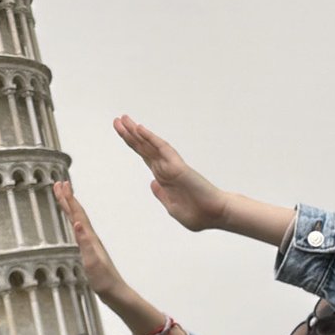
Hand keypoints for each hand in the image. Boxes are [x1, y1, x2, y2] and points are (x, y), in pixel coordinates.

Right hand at [52, 181, 126, 296]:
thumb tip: (77, 223)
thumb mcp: (92, 262)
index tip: (61, 184)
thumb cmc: (104, 279)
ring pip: (78, 219)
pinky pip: (78, 229)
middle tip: (59, 183)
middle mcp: (90, 237)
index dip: (69, 199)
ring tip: (63, 196)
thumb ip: (85, 242)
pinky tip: (72, 221)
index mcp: (90, 237)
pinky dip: (73, 220)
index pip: (77, 213)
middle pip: (77, 212)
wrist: (115, 292)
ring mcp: (90, 242)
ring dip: (70, 206)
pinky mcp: (89, 249)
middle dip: (68, 198)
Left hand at [113, 116, 227, 231]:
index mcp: (164, 178)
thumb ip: (161, 194)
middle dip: (130, 134)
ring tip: (124, 119)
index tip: (121, 132)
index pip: (145, 156)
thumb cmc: (199, 214)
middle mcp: (166, 169)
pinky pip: (163, 149)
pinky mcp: (178, 167)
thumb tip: (152, 182)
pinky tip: (140, 129)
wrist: (216, 216)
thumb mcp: (172, 207)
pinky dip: (151, 139)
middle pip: (144, 147)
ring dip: (137, 132)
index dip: (132, 144)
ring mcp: (171, 166)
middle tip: (117, 120)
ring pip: (150, 145)